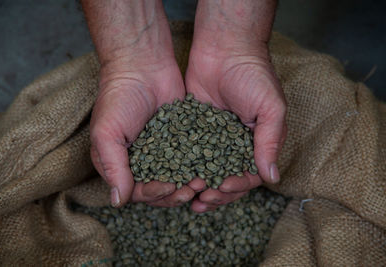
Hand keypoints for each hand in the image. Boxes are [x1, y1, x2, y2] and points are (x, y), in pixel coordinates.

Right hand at [83, 0, 204, 207]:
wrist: (143, 66)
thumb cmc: (118, 98)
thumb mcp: (107, 133)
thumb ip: (113, 166)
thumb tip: (119, 202)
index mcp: (120, 164)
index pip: (138, 191)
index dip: (154, 194)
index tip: (168, 188)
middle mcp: (141, 161)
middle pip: (160, 190)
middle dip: (176, 193)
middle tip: (193, 189)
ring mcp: (162, 151)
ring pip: (178, 177)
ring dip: (189, 183)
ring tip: (203, 181)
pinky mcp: (180, 139)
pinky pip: (190, 157)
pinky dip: (199, 165)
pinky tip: (210, 167)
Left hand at [185, 0, 285, 211]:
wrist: (225, 48)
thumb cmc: (254, 76)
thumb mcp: (271, 108)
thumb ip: (269, 142)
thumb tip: (271, 178)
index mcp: (256, 143)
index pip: (248, 175)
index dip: (236, 186)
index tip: (223, 187)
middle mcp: (234, 145)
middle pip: (226, 178)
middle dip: (216, 192)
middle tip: (202, 198)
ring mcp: (213, 138)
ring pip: (206, 170)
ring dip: (199, 186)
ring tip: (189, 197)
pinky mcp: (193, 129)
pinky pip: (189, 153)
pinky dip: (184, 168)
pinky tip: (176, 178)